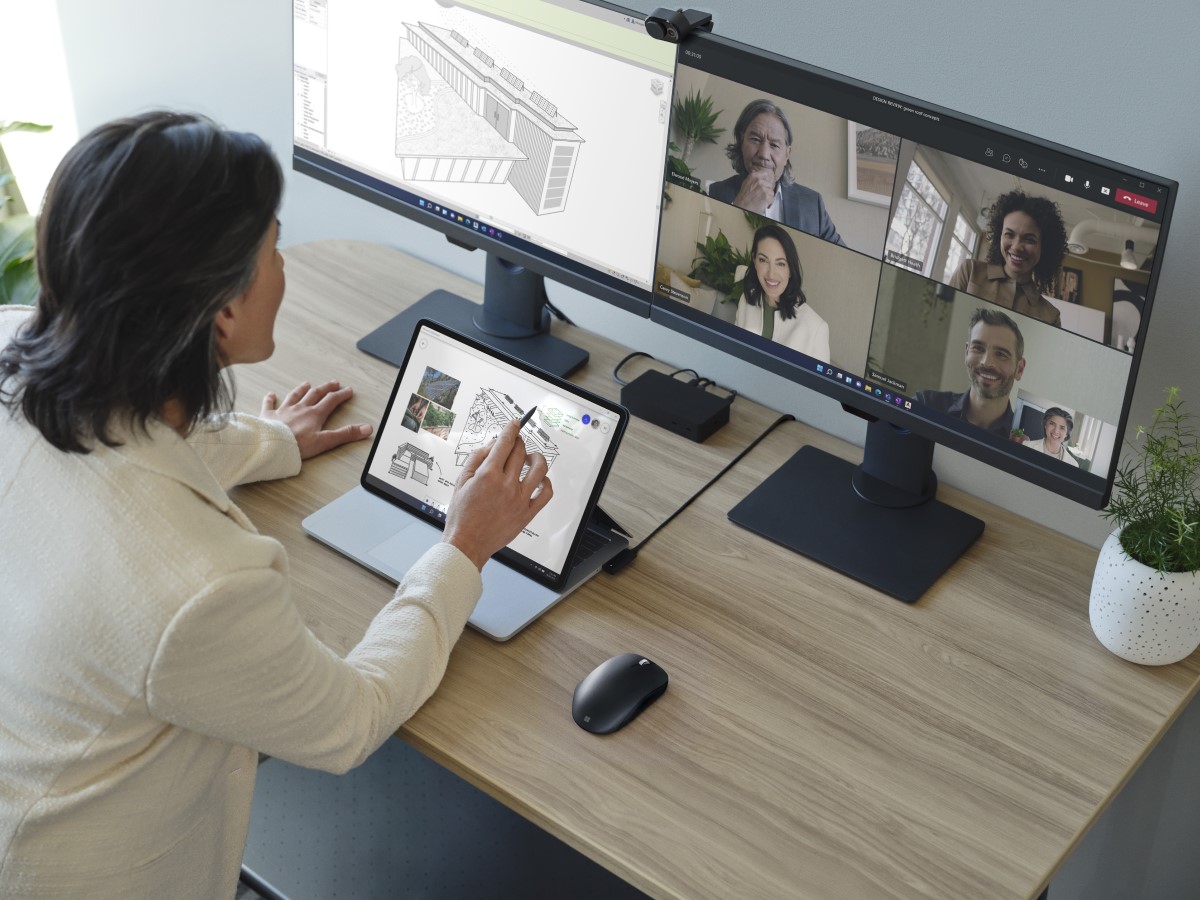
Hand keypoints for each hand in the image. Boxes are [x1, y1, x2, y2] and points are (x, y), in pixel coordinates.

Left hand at [260, 380, 372, 459]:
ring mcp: (283, 411)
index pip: (331, 401)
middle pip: (315, 394)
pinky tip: (271, 394)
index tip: (348, 390)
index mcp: (314, 414)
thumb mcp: (326, 441)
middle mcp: (299, 409)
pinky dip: (270, 398)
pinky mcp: (268, 416)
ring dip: (302, 389)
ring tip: (307, 383)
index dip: (341, 395)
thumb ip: (345, 434)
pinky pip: (269, 404)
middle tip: (333, 383)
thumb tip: (365, 428)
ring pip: (294, 396)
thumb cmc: (297, 445)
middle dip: (326, 388)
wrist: (272, 446)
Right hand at [442, 418, 553, 569]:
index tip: (515, 424)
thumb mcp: (461, 481)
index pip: (505, 443)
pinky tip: (538, 479)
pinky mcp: (527, 513)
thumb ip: (476, 459)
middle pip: (520, 452)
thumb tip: (492, 444)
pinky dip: (545, 482)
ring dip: (536, 457)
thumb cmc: (461, 515)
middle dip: (518, 442)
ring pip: (539, 468)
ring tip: (530, 458)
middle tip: (514, 443)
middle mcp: (506, 485)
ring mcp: (519, 499)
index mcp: (488, 475)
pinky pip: (545, 493)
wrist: (467, 543)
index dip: (511, 429)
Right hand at [731, 168, 776, 213]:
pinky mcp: (767, 196)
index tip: (765, 183)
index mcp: (754, 176)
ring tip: (760, 198)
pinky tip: (762, 202)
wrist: (742, 208)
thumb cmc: (743, 198)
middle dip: (767, 188)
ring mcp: (764, 188)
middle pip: (770, 183)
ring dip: (768, 195)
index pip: (766, 173)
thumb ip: (753, 178)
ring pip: (771, 190)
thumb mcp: (745, 183)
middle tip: (760, 194)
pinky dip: (769, 201)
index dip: (766, 179)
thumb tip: (757, 173)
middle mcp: (759, 181)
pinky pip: (772, 197)